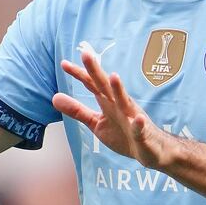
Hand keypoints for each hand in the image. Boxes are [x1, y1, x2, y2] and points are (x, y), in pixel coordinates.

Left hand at [52, 52, 172, 168]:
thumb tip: (54, 97)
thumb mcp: (96, 123)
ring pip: (125, 102)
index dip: (79, 74)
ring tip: (113, 76)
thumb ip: (77, 110)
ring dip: (119, 90)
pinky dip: (139, 123)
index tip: (63, 64)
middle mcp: (120, 105)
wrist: (151, 150)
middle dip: (96, 71)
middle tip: (86, 54)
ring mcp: (132, 118)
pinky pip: (140, 128)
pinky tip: (138, 119)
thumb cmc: (124, 133)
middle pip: (106, 86)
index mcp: (108, 102)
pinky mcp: (142, 133)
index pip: (92, 84)